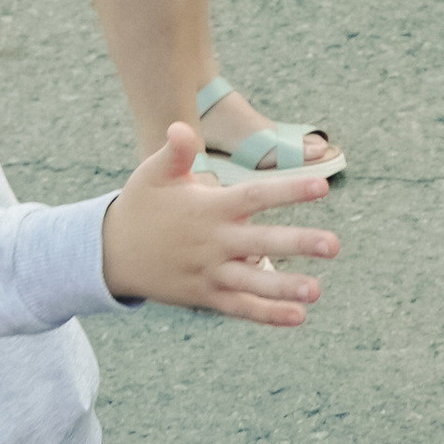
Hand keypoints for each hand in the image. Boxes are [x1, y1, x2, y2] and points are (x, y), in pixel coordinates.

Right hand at [101, 124, 338, 324]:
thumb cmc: (140, 206)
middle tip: (333, 245)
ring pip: (252, 282)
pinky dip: (266, 314)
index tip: (324, 187)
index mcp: (208, 208)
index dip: (289, 192)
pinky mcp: (204, 296)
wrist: (109, 255)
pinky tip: (297, 317)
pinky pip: (239, 307)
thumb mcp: (152, 174)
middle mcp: (212, 242)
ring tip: (316, 290)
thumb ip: (173, 152)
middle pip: (261, 242)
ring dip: (283, 287)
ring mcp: (209, 273)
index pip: (255, 197)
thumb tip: (180, 126)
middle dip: (297, 244)